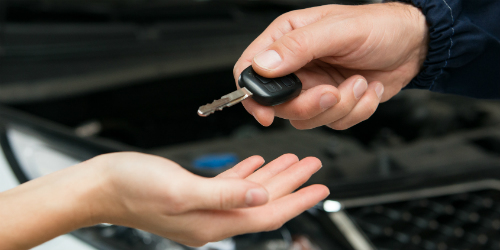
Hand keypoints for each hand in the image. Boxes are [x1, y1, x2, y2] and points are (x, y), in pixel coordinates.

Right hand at [0, 152, 327, 248]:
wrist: (101, 186)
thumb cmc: (132, 187)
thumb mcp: (181, 189)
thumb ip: (225, 194)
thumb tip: (262, 199)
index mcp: (213, 222)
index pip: (268, 215)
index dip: (297, 200)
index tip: (320, 187)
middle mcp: (212, 219)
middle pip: (264, 203)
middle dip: (292, 184)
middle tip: (314, 167)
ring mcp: (204, 208)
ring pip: (250, 192)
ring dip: (273, 176)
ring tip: (293, 161)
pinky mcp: (193, 194)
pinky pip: (230, 185)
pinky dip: (247, 174)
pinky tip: (257, 164)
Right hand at [234, 2, 427, 129]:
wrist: (414, 45)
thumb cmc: (379, 27)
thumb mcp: (338, 30)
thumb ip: (298, 47)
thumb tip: (263, 65)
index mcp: (287, 40)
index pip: (250, 70)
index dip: (252, 95)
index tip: (267, 113)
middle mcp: (297, 66)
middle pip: (279, 103)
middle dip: (309, 105)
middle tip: (332, 92)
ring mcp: (313, 87)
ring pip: (307, 118)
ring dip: (340, 107)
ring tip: (359, 83)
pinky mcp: (332, 102)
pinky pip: (333, 122)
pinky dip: (356, 111)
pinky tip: (368, 88)